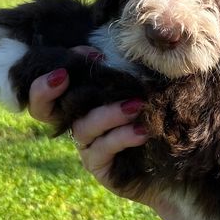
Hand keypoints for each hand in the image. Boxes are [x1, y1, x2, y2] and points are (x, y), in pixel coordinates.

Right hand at [28, 48, 148, 198]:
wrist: (177, 160)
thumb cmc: (156, 114)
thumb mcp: (137, 86)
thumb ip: (116, 71)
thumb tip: (101, 52)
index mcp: (81, 102)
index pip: (48, 86)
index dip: (50, 72)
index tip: (73, 60)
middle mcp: (77, 123)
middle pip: (43, 110)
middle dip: (45, 91)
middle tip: (63, 75)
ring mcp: (86, 147)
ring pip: (83, 127)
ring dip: (108, 113)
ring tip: (136, 106)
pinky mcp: (99, 167)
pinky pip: (103, 149)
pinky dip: (122, 136)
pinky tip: (142, 131)